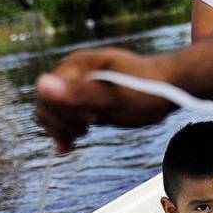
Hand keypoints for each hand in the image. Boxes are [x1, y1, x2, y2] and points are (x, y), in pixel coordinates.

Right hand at [35, 49, 173, 151]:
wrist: (170, 89)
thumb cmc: (147, 88)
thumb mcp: (116, 94)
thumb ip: (81, 92)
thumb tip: (42, 85)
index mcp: (77, 66)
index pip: (47, 93)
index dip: (60, 113)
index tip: (87, 122)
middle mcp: (75, 75)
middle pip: (47, 104)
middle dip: (60, 122)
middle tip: (86, 129)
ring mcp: (81, 90)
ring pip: (54, 113)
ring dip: (62, 128)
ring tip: (84, 133)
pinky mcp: (88, 104)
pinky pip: (66, 118)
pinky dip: (65, 132)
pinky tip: (69, 146)